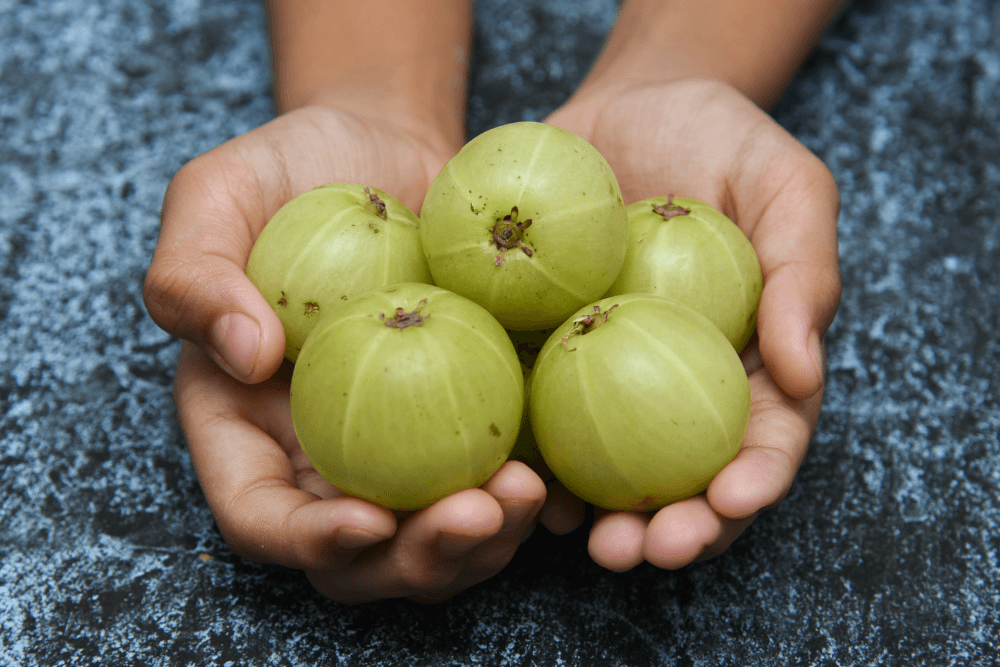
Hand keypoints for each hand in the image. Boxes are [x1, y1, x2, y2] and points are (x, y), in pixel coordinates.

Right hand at [145, 105, 545, 601]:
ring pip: (434, 539)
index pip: (261, 516)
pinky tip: (558, 468)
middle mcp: (323, 455)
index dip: (308, 541)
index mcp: (246, 426)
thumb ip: (193, 275)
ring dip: (486, 541)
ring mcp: (399, 448)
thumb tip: (247, 357)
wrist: (390, 150)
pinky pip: (494, 482)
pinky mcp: (466, 423)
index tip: (370, 520)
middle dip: (419, 558)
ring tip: (529, 493)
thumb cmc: (293, 168)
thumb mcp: (216, 193)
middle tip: (478, 513)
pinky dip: (528, 495)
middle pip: (359, 556)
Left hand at [540, 78, 840, 569]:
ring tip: (580, 537)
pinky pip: (538, 414)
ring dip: (597, 514)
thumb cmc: (723, 139)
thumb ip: (804, 274)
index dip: (753, 481)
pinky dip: (533, 455)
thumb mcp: (787, 186)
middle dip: (673, 529)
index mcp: (749, 362)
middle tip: (642, 549)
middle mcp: (678, 385)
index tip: (729, 501)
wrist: (630, 106)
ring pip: (609, 467)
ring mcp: (609, 376)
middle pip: (685, 476)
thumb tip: (804, 373)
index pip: (764, 439)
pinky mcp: (545, 353)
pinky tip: (517, 479)